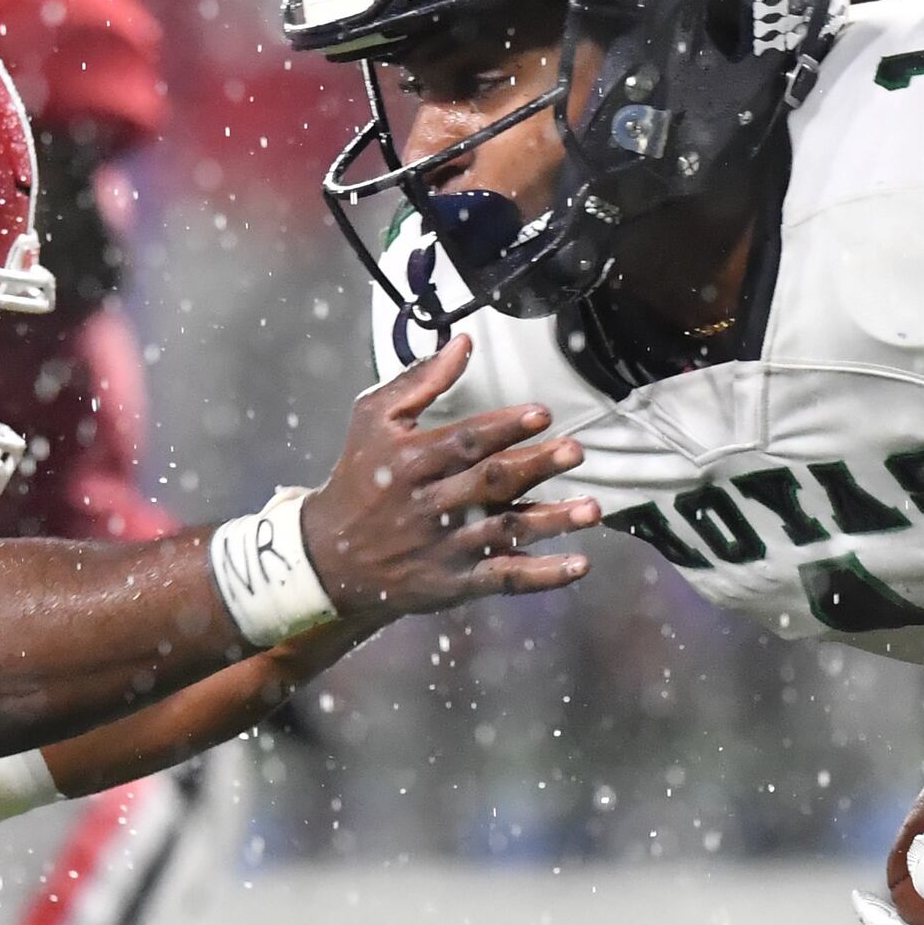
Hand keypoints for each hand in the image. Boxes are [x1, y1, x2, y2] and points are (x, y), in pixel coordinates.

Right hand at [301, 332, 600, 616]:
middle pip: (490, 484)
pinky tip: (579, 564)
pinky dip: (543, 575)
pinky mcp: (455, 582)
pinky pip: (503, 578)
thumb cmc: (360, 478)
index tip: (542, 415)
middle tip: (574, 451)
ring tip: (592, 509)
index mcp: (411, 461)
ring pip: (504, 531)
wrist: (331, 557)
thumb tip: (462, 342)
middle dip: (535, 467)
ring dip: (551, 521)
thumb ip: (420, 381)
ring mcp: (444, 547)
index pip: (464, 442)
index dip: (504, 427)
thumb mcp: (373, 421)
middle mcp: (430, 505)